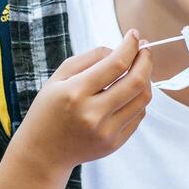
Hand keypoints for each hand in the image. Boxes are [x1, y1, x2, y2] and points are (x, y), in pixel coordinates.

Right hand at [14, 28, 152, 173]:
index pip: (116, 64)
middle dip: (146, 60)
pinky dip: (137, 99)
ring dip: (145, 79)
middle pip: (136, 81)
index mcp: (75, 93)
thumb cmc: (49, 110)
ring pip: (142, 99)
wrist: (42, 152)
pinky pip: (138, 115)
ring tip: (138, 70)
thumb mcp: (58, 78)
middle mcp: (93, 114)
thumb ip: (89, 59)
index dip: (130, 46)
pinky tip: (127, 93)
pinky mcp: (114, 143)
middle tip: (144, 49)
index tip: (134, 35)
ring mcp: (106, 131)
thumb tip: (120, 49)